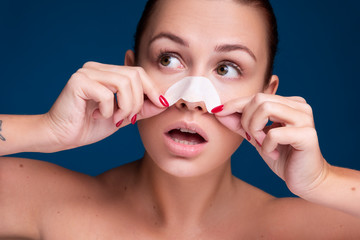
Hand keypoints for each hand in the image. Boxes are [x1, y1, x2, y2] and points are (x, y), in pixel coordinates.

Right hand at [44, 61, 167, 150]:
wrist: (61, 136)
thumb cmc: (90, 126)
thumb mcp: (123, 116)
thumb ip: (141, 107)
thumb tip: (164, 102)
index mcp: (107, 73)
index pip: (138, 73)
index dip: (153, 88)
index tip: (162, 104)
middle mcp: (97, 68)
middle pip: (134, 76)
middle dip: (138, 101)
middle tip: (129, 119)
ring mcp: (87, 72)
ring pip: (124, 83)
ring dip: (126, 107)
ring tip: (115, 119)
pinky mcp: (78, 81)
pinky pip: (107, 94)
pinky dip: (108, 110)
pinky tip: (97, 116)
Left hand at [215, 93, 328, 196]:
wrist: (307, 181)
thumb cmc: (282, 157)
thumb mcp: (256, 138)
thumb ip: (240, 124)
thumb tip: (219, 111)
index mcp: (289, 104)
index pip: (256, 96)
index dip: (234, 104)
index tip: (217, 111)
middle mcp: (299, 106)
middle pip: (259, 99)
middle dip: (246, 120)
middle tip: (251, 138)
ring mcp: (306, 119)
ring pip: (266, 108)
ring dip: (255, 129)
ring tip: (261, 144)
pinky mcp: (308, 135)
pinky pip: (274, 133)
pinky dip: (266, 145)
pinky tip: (273, 154)